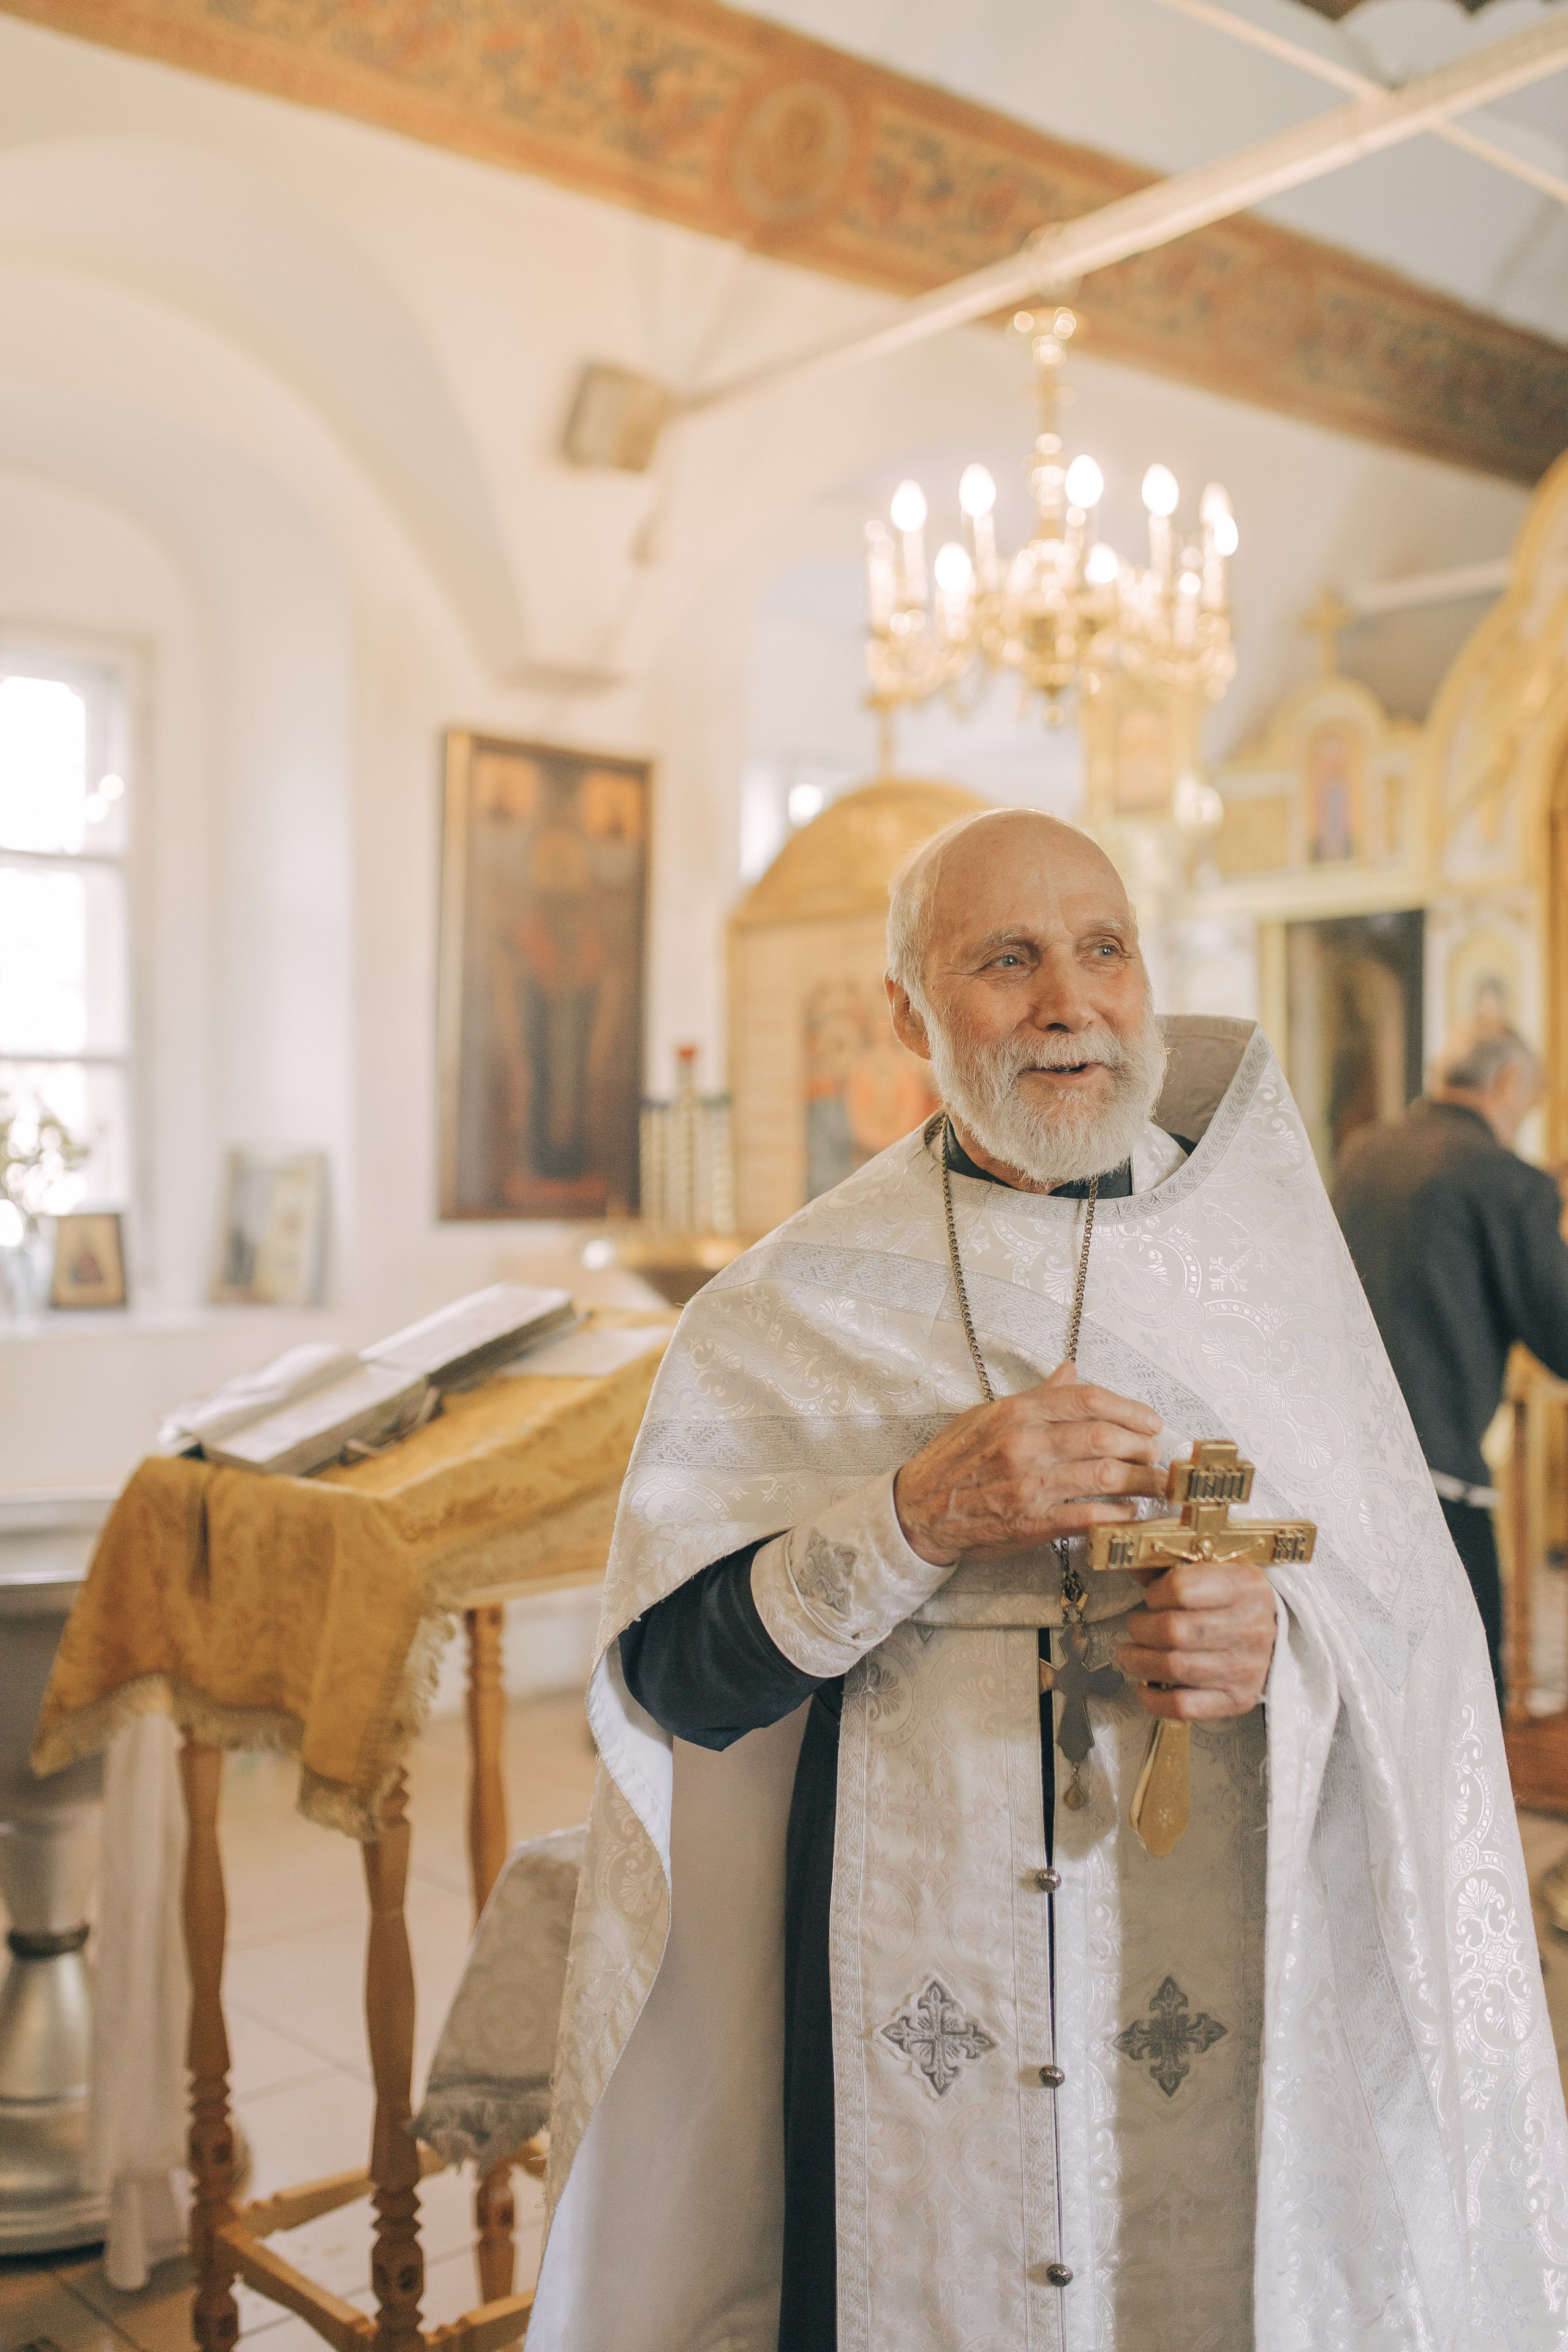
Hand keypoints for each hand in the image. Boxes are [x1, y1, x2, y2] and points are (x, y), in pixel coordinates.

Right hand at [893, 1360, 1166, 1566]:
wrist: (919, 1510)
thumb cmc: (954, 1461)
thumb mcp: (988, 1416)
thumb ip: (1036, 1396)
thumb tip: (1071, 1371)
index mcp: (1016, 1413)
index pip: (1087, 1399)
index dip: (1129, 1408)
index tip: (1150, 1420)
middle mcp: (1025, 1445)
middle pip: (1104, 1436)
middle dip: (1143, 1445)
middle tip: (1156, 1454)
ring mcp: (1030, 1485)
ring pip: (1106, 1476)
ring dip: (1141, 1480)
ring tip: (1154, 1483)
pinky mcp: (1033, 1524)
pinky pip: (1090, 1516)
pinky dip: (1119, 1515)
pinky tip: (1129, 1513)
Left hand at [1115, 1560, 1276, 1718]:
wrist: (1277, 1636)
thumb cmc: (1234, 1601)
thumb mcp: (1213, 1570)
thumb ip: (1171, 1567)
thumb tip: (1133, 1566)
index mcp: (1246, 1586)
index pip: (1181, 1588)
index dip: (1155, 1593)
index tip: (1152, 1597)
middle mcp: (1251, 1627)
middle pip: (1173, 1630)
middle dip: (1140, 1629)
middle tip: (1135, 1627)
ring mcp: (1246, 1668)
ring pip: (1173, 1667)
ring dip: (1139, 1661)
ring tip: (1130, 1654)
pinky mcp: (1237, 1699)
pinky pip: (1183, 1706)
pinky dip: (1153, 1698)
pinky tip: (1145, 1685)